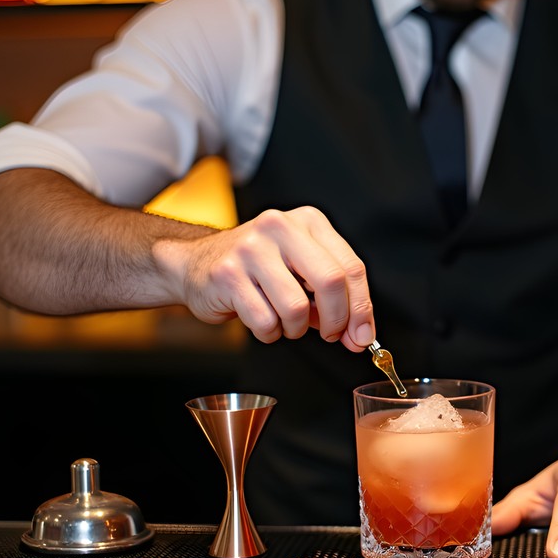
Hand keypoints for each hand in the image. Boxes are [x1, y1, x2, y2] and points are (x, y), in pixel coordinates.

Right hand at [156, 206, 374, 350]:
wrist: (195, 264)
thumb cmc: (258, 270)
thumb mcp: (301, 269)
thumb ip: (333, 296)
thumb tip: (359, 334)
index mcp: (308, 221)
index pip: (351, 267)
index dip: (362, 308)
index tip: (362, 335)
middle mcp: (281, 227)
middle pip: (331, 282)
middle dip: (337, 320)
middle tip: (330, 335)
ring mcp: (252, 249)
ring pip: (297, 308)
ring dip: (296, 328)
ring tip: (285, 322)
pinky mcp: (228, 274)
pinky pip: (265, 321)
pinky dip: (270, 333)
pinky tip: (262, 321)